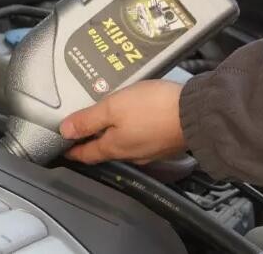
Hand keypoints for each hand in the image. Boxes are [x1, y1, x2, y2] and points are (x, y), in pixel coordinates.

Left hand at [60, 80, 185, 164]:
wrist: (199, 113)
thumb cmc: (153, 108)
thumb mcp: (112, 108)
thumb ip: (88, 120)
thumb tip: (64, 132)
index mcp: (114, 148)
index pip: (86, 154)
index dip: (72, 150)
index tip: (63, 148)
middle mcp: (132, 155)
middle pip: (105, 150)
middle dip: (92, 142)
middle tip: (81, 131)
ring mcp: (151, 151)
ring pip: (125, 145)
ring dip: (114, 135)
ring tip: (107, 121)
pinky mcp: (166, 143)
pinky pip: (142, 139)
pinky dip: (133, 131)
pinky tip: (135, 120)